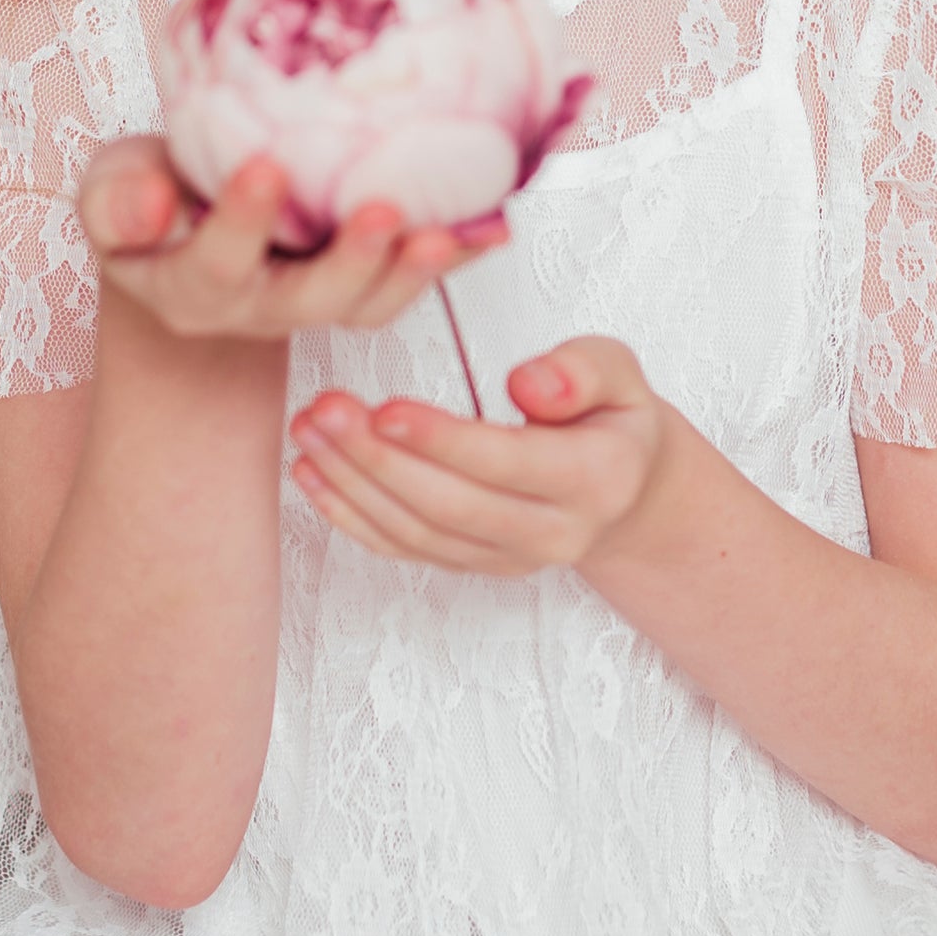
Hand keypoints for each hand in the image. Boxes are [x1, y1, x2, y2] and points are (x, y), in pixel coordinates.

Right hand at [79, 138, 503, 344]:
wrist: (183, 230)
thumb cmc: (147, 198)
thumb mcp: (110, 191)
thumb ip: (116, 201)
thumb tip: (151, 208)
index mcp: (189, 286)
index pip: (215, 261)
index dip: (240, 221)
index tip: (263, 168)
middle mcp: (258, 308)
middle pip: (309, 300)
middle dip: (350, 260)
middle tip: (383, 210)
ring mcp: (313, 304)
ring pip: (366, 306)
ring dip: (412, 273)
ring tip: (450, 231)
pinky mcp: (359, 289)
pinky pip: (410, 283)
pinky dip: (455, 260)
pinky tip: (492, 225)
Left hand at [285, 336, 692, 575]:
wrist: (627, 491)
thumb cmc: (612, 418)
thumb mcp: (620, 375)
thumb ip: (582, 371)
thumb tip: (528, 385)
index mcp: (597, 480)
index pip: (506, 464)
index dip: (441, 441)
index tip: (384, 407)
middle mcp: (553, 533)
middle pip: (450, 505)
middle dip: (377, 459)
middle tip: (325, 410)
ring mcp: (509, 558)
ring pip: (418, 532)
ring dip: (352, 484)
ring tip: (308, 430)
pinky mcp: (473, 564)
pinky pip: (403, 549)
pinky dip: (350, 515)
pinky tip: (312, 472)